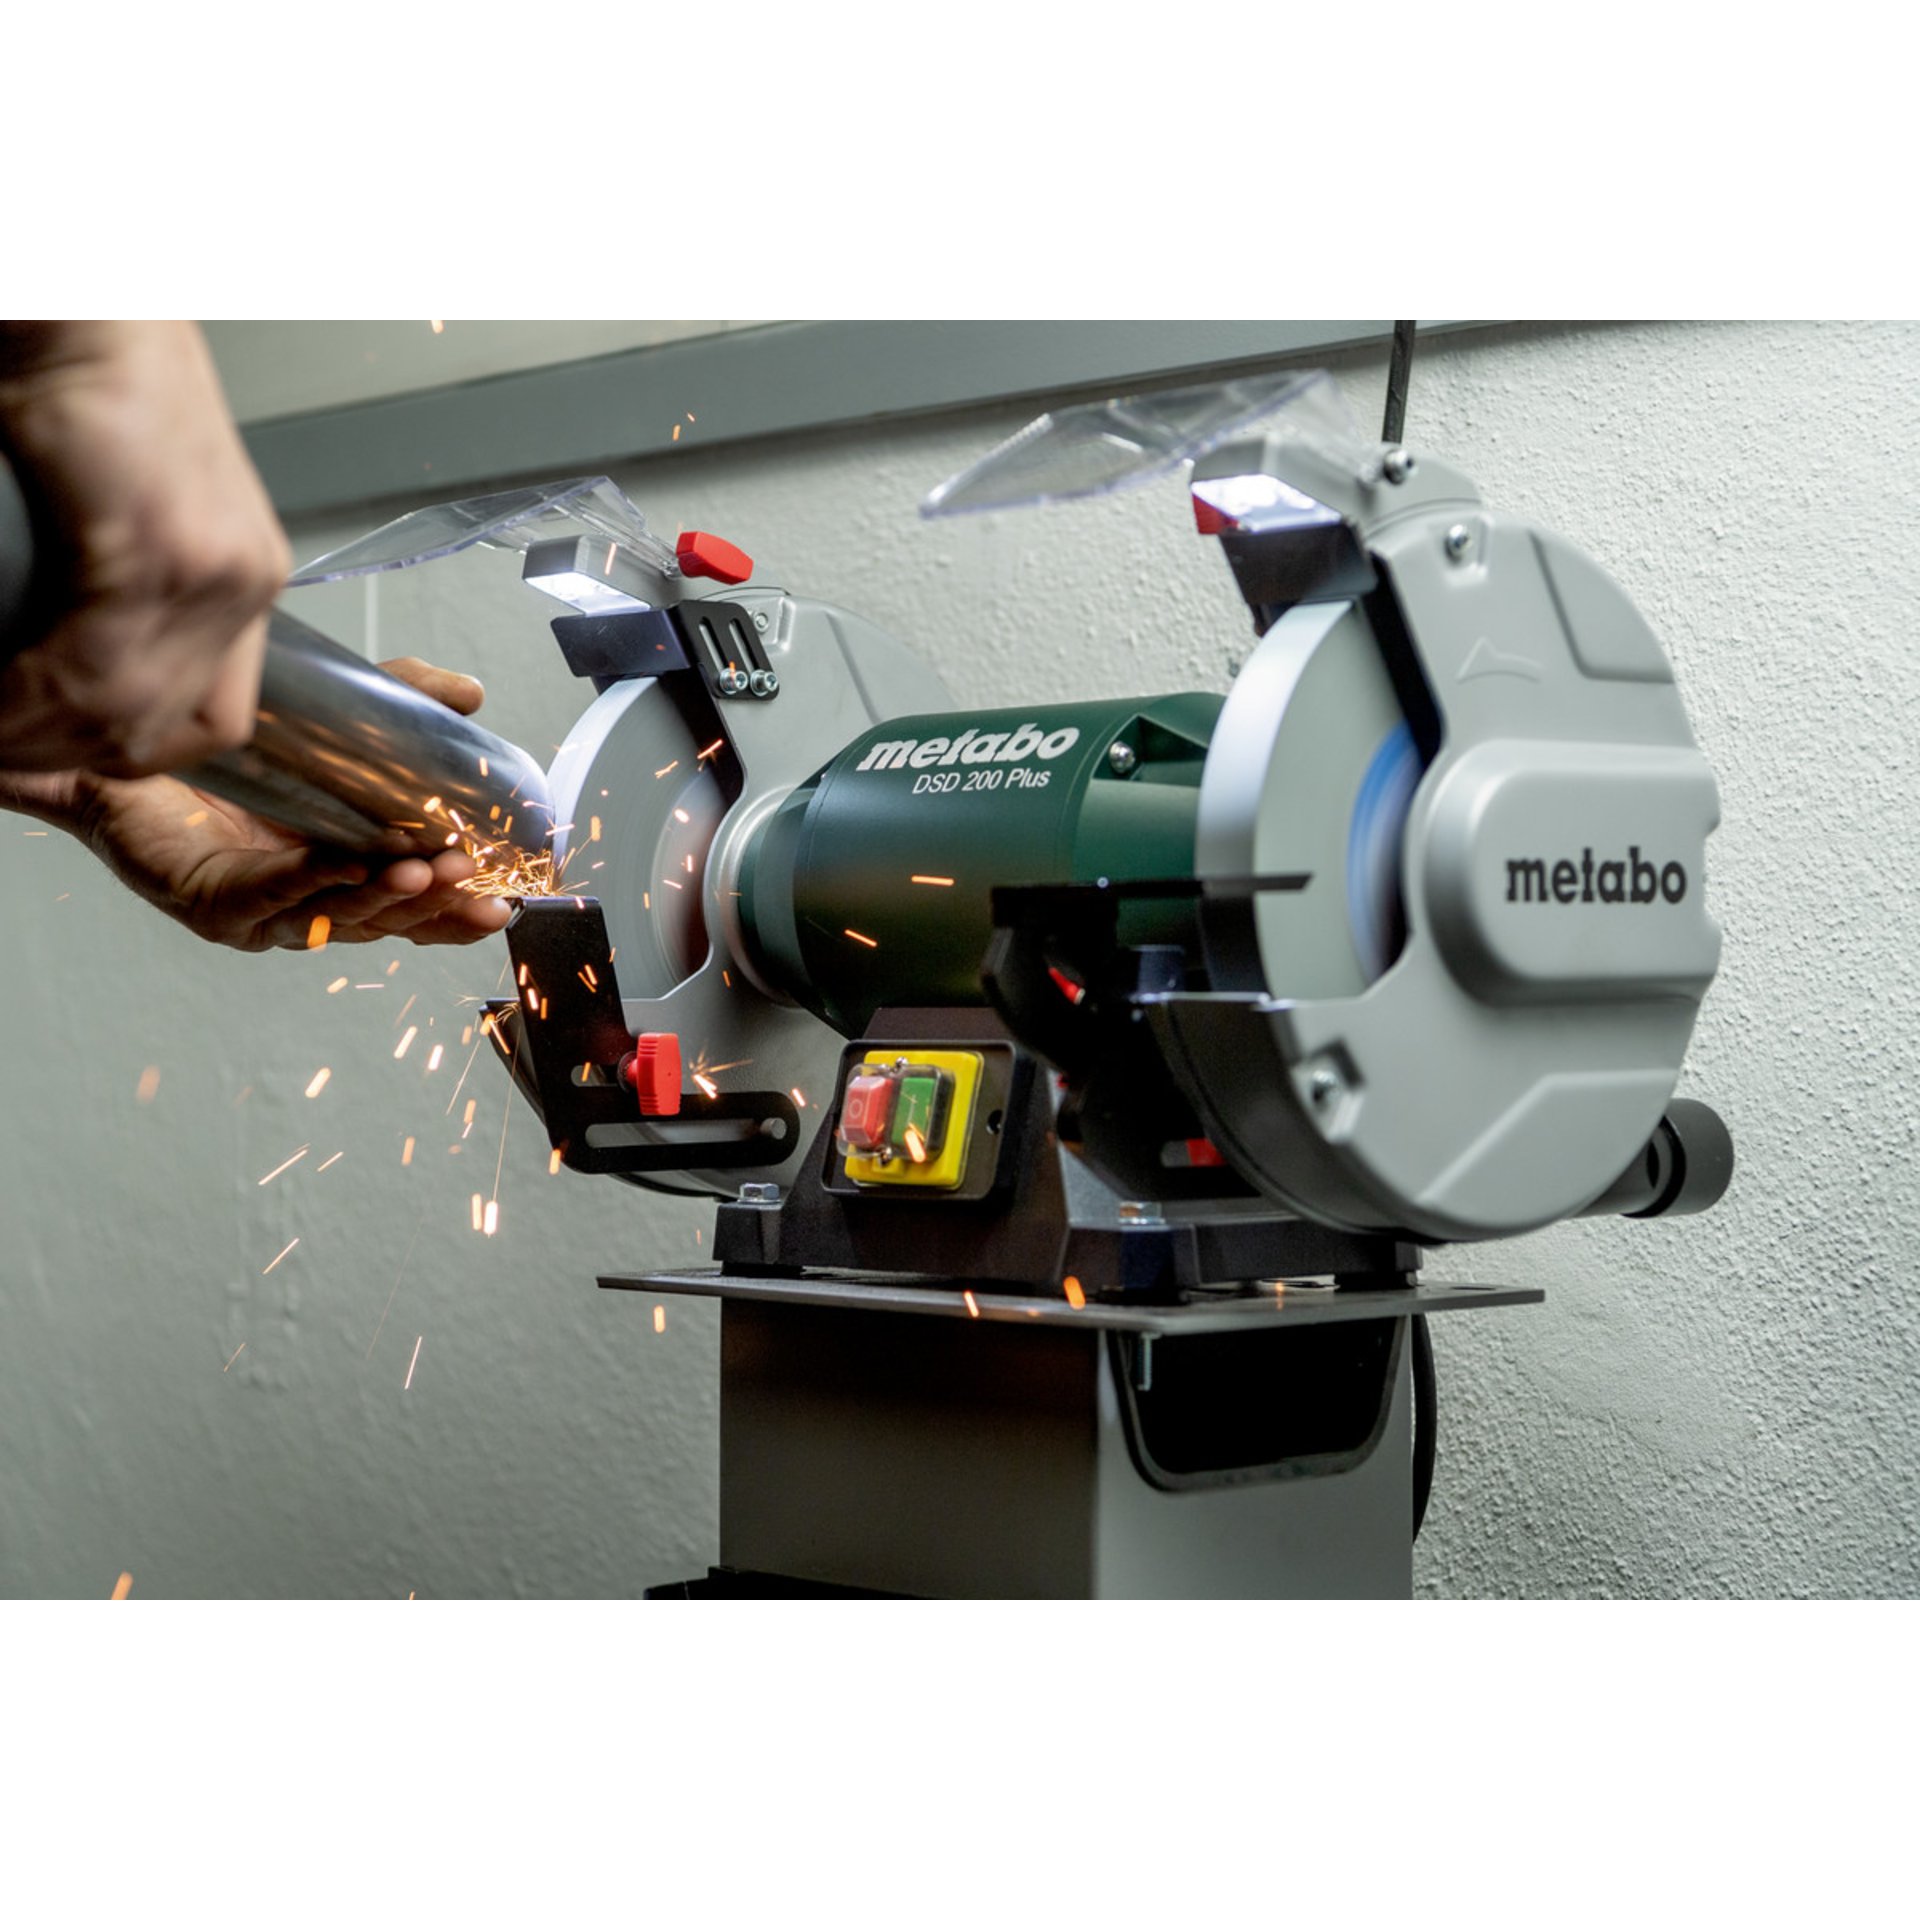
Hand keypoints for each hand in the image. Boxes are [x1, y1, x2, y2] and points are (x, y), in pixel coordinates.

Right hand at [0, 321, 287, 776]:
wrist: (85, 296)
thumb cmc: (83, 383)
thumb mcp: (117, 508)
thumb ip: (109, 585)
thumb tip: (56, 654)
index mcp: (241, 577)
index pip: (210, 719)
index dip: (122, 750)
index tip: (47, 752)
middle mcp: (244, 582)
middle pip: (159, 728)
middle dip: (57, 751)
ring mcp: (213, 569)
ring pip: (119, 711)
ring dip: (29, 731)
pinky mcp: (159, 546)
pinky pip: (86, 665)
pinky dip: (19, 695)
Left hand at [0, 658, 514, 951]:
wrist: (125, 744)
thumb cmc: (229, 751)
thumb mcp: (336, 721)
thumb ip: (403, 701)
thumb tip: (470, 695)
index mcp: (347, 874)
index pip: (419, 904)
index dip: (463, 906)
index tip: (508, 893)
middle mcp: (311, 905)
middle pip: (388, 920)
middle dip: (438, 906)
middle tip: (478, 885)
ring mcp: (265, 914)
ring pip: (339, 915)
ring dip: (386, 897)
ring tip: (426, 872)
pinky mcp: (217, 907)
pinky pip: (273, 896)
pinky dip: (314, 879)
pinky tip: (348, 861)